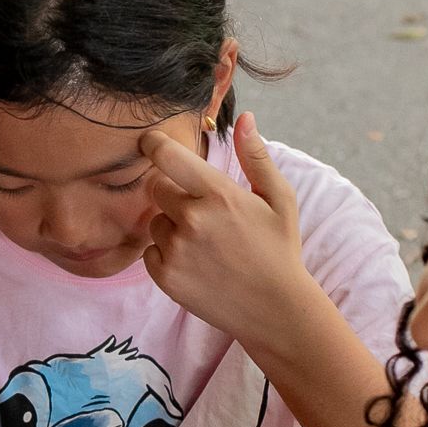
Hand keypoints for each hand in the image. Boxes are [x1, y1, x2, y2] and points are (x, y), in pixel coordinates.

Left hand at [140, 112, 317, 345]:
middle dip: (171, 192)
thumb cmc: (279, 249)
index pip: (168, 156)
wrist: (274, 309)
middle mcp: (192, 220)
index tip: (149, 141)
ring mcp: (176, 250)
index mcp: (218, 194)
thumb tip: (244, 117)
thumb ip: (256, 156)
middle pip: (155, 187)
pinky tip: (195, 262)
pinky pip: (150, 251)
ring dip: (171, 226)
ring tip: (204, 243)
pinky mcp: (165, 277)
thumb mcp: (279, 199)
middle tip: (201, 211)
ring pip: (154, 221)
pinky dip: (165, 254)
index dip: (153, 144)